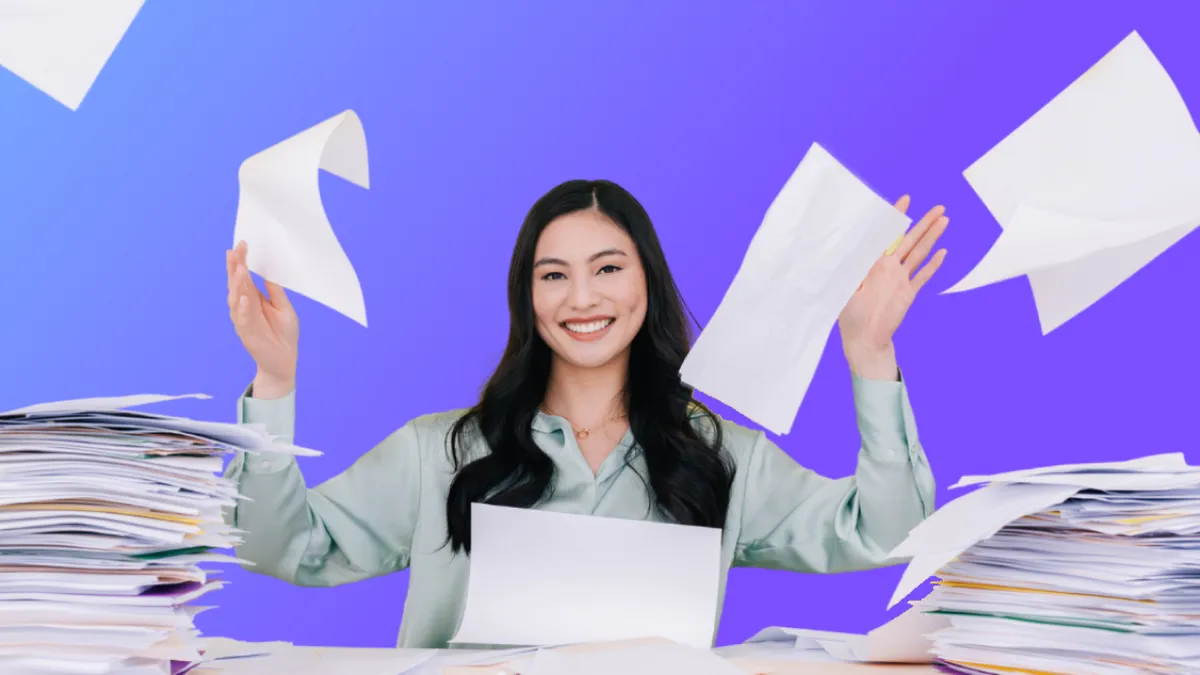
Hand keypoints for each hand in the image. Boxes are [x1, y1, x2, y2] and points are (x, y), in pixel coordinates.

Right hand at [226, 241, 298, 397]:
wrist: (285, 361)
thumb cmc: (284, 334)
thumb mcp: (283, 308)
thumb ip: (275, 291)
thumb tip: (269, 271)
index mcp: (253, 299)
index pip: (244, 277)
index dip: (241, 261)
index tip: (242, 244)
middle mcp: (244, 308)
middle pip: (236, 284)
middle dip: (235, 267)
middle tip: (236, 250)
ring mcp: (243, 321)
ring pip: (236, 299)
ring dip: (237, 284)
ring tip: (240, 269)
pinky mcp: (247, 335)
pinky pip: (242, 321)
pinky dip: (242, 309)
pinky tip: (243, 298)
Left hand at [837, 195, 948, 378]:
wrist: (864, 338)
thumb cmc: (849, 315)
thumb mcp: (845, 289)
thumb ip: (849, 269)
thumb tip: (844, 248)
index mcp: (872, 262)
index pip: (886, 234)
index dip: (895, 217)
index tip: (906, 199)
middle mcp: (888, 266)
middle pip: (909, 239)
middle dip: (924, 223)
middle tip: (939, 207)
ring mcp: (900, 279)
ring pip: (920, 253)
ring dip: (932, 237)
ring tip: (944, 221)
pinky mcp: (909, 292)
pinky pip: (923, 275)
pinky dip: (934, 265)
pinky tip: (944, 252)